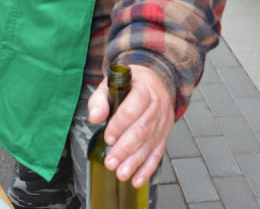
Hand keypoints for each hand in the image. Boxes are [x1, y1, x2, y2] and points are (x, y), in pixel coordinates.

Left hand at [87, 65, 174, 187]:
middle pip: (143, 130)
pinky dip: (148, 168)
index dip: (120, 124)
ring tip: (121, 173)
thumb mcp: (111, 84)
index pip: (134, 108)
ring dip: (135, 161)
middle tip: (111, 162)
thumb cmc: (130, 84)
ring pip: (151, 143)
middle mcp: (158, 105)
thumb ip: (100, 100)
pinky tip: (137, 179)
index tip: (108, 138)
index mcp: (144, 88)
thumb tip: (94, 118)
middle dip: (125, 148)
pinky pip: (158, 152)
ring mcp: (164, 120)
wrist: (155, 80)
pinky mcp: (165, 133)